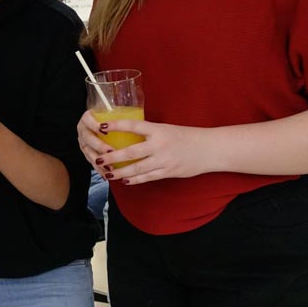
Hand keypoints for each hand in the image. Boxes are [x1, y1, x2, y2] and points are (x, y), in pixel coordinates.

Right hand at [77, 110, 114, 178]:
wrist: (96, 124)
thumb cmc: (110, 118)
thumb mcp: (112, 114)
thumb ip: (119, 115)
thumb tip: (138, 113)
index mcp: (87, 118)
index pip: (88, 120)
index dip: (94, 125)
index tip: (104, 128)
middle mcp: (83, 130)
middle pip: (88, 138)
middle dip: (99, 146)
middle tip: (111, 151)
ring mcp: (83, 142)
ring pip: (88, 152)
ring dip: (99, 161)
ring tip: (110, 167)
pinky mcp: (86, 153)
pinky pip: (91, 162)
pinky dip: (98, 169)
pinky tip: (106, 175)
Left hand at [93, 116, 210, 184]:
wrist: (209, 149)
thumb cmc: (186, 137)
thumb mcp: (166, 129)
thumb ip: (149, 133)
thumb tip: (128, 135)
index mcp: (158, 130)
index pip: (133, 126)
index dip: (116, 126)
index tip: (101, 127)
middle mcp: (159, 145)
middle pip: (131, 152)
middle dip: (112, 157)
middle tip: (98, 159)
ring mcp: (164, 160)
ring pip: (137, 168)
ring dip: (120, 172)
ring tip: (107, 173)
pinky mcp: (168, 172)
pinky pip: (147, 177)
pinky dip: (134, 180)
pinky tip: (124, 180)